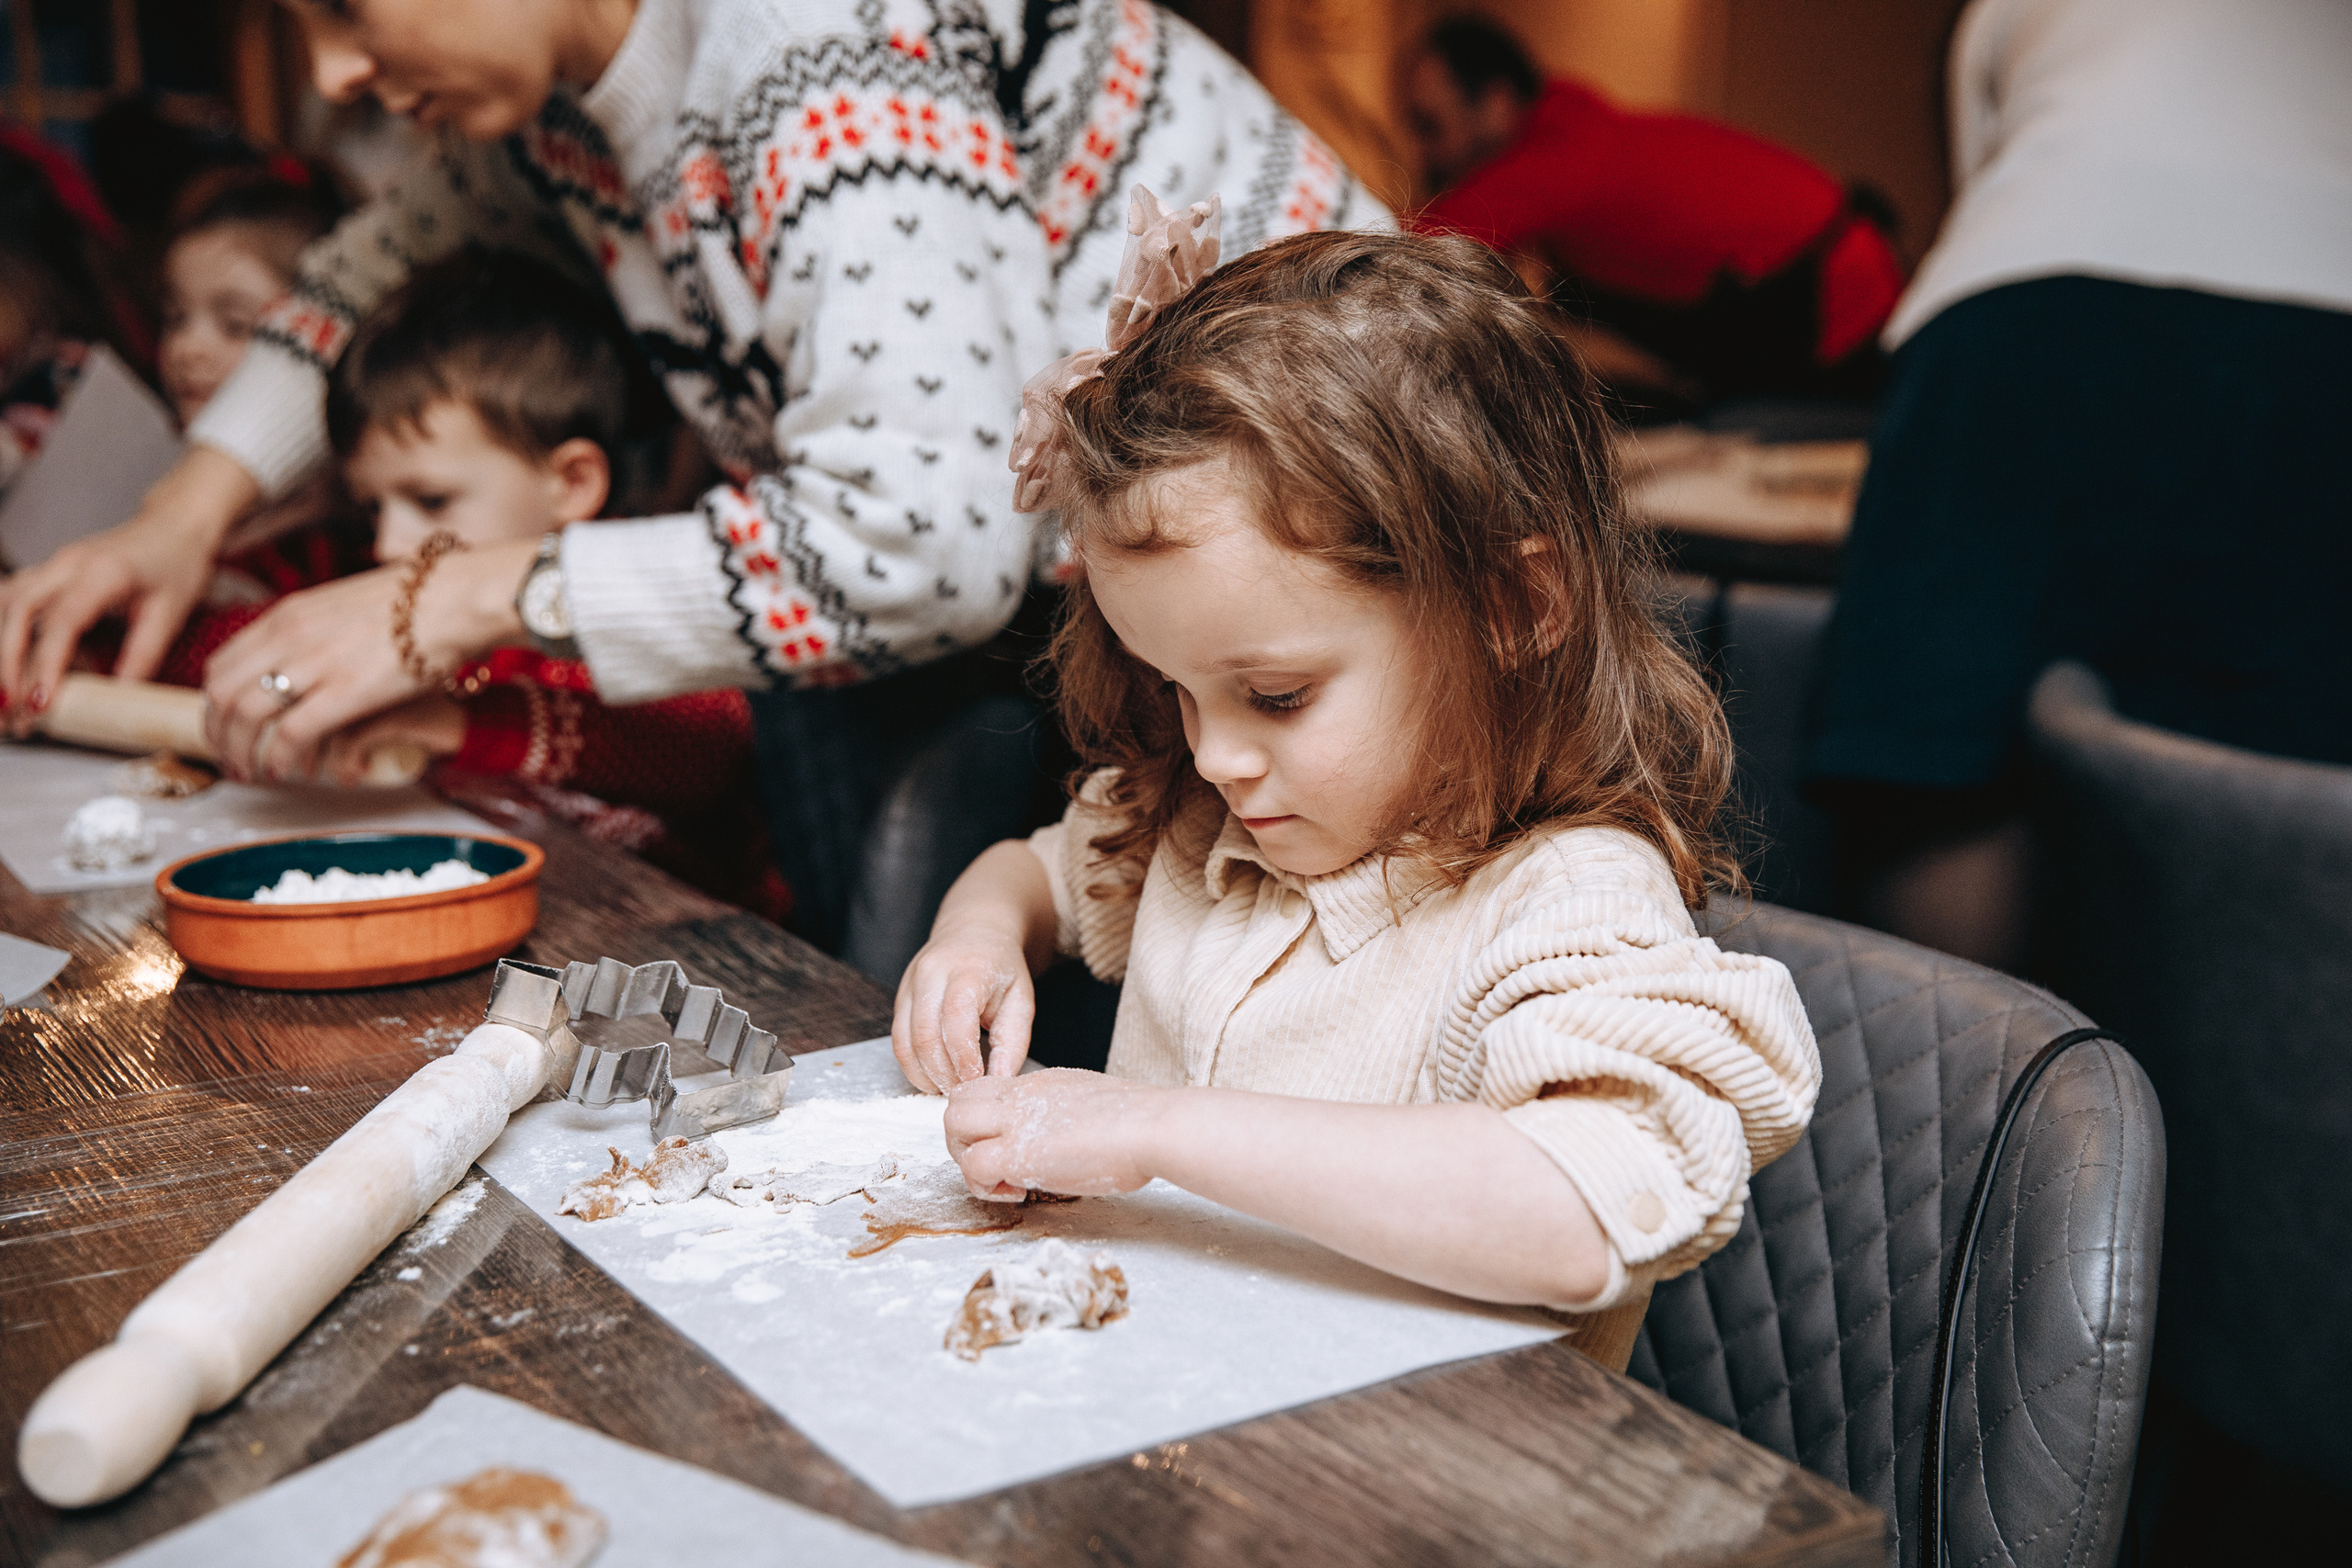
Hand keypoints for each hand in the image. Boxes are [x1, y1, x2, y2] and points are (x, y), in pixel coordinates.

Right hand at [0, 445, 256, 732]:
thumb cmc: (177, 564)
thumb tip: (116, 698)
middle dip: (8, 664)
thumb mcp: (171, 614)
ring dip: (0, 650)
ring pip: (6, 604)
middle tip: (12, 710)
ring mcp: (53, 565)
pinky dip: (2, 630)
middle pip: (18, 612)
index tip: (40, 703)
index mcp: (103, 573)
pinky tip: (5, 661)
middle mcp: (68, 564)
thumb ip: (142, 656)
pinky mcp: (49, 572)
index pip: (63, 622)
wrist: (174, 526)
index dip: (47, 665)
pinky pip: (11, 598)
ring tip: (5, 697)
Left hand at [202, 538, 533, 781]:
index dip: (215, 705)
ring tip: (255, 773)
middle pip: (222, 692)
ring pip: (246, 715)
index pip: (223, 663)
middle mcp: (289, 635)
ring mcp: (314, 662)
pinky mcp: (345, 692)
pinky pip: (291, 734)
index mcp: (288, 614)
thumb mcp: (348, 606)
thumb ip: (318, 631)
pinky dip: (282, 759)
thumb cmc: (420, 600)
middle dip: (219, 735)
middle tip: (232, 760)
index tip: (226, 728)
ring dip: (242, 752)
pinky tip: (292, 771)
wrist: (458, 597)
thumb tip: (310, 652)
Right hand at [891, 919, 1036, 1093]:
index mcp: (967, 970)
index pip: (956, 1018)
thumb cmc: (1001, 968)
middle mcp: (931, 973)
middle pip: (925, 1034)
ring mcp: (909, 984)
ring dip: (925, 1074)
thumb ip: (1013, 1043)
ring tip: (948, 1088)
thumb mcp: (1021, 1000)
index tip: (977, 1081)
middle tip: (963, 1092)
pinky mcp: (899, 998)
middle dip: (943, 1073)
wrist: (975, 931)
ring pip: (905, 1041)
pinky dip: (912, 1065)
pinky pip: (897, 1040)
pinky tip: (933, 1076)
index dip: (963, 1056)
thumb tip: (999, 1082)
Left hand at [944, 1070, 1165, 1198]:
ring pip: (953, 1126)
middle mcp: (1020, 1097)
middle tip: (994, 1166)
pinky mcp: (1018, 1153)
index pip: (982, 1089)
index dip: (981, 1122)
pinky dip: (986, 1187)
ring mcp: (1015, 1122)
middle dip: (963, 1141)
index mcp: (1038, 1085)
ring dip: (968, 1161)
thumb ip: (1063, 1114)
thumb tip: (1062, 1135)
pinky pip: (973, 1166)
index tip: (1004, 1146)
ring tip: (1003, 1181)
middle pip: (956, 1103)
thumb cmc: (1138, 1121)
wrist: (1152, 1126)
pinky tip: (1018, 1193)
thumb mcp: (1089, 1103)